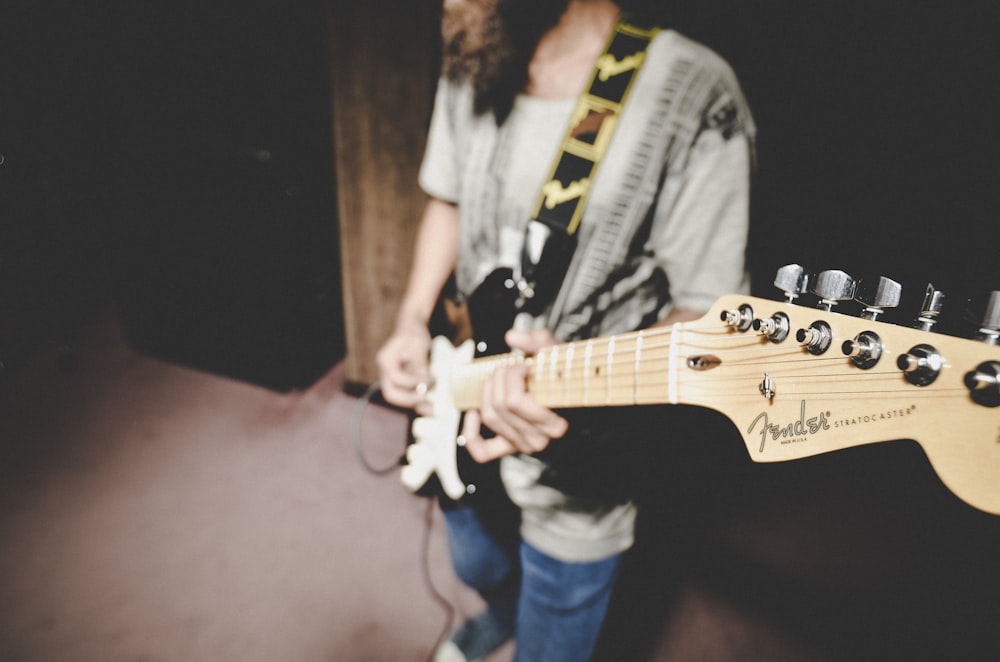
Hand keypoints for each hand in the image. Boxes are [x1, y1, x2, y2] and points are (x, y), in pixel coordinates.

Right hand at [375, 319, 432, 415]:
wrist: (411, 328)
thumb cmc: (413, 333)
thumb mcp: (418, 345)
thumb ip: (419, 364)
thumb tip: (424, 383)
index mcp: (385, 359)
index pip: (396, 378)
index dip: (412, 382)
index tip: (428, 380)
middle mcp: (385, 371)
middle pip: (391, 393)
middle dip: (409, 399)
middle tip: (426, 399)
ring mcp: (391, 378)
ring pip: (399, 398)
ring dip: (415, 404)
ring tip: (432, 410)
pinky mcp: (400, 382)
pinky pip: (407, 395)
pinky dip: (418, 402)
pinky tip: (430, 408)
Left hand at [461, 328, 568, 462]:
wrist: (571, 397)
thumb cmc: (565, 378)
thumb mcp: (560, 356)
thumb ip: (541, 341)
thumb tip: (512, 337)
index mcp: (554, 424)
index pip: (515, 401)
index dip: (513, 376)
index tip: (526, 365)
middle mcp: (538, 440)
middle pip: (499, 405)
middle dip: (501, 377)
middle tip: (513, 367)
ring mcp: (522, 445)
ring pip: (490, 417)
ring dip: (488, 391)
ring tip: (499, 378)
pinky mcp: (509, 448)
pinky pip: (482, 451)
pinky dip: (471, 433)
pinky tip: (473, 413)